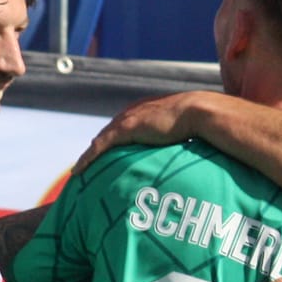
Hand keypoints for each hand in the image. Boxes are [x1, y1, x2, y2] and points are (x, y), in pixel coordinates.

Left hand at [76, 91, 214, 171]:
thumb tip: (195, 149)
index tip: (110, 152)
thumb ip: (184, 135)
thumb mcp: (189, 128)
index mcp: (147, 110)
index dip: (115, 139)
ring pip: (101, 140)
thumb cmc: (202, 121)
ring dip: (90, 155)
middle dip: (98, 146)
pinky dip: (89, 158)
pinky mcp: (126, 129)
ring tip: (80, 169)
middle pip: (109, 132)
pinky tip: (79, 171)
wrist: (198, 111)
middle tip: (89, 162)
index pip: (125, 125)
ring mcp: (128, 120)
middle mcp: (134, 112)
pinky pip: (100, 147)